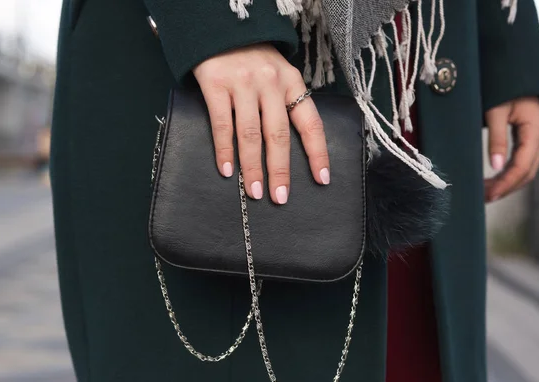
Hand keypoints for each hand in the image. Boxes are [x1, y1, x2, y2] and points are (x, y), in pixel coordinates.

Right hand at [192, 44, 328, 204]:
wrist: (221, 28)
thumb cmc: (253, 59)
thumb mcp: (278, 75)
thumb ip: (285, 104)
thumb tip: (287, 148)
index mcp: (292, 83)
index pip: (310, 123)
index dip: (317, 153)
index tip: (322, 179)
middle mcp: (270, 83)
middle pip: (278, 134)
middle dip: (281, 170)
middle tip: (280, 197)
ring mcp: (243, 84)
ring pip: (250, 134)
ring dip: (253, 167)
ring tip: (255, 192)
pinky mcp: (216, 84)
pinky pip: (222, 124)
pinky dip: (224, 150)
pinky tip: (227, 170)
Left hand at [484, 97, 538, 202]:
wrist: (514, 75)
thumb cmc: (503, 88)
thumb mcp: (496, 112)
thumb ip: (496, 139)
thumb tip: (494, 166)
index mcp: (535, 131)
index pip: (522, 166)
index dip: (506, 183)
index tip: (489, 194)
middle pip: (527, 173)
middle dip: (506, 187)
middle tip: (484, 198)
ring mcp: (537, 139)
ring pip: (526, 170)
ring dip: (507, 183)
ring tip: (486, 193)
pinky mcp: (530, 139)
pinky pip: (522, 162)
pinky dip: (509, 174)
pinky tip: (494, 180)